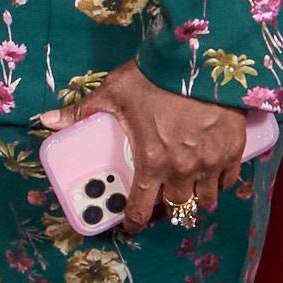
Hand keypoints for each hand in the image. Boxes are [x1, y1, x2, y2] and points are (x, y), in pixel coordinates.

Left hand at [46, 70, 251, 233]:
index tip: (131, 225)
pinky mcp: (234, 149)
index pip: (141, 208)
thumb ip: (82, 111)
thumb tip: (48, 121)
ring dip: (196, 198)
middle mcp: (183, 169)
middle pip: (177, 205)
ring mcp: (211, 161)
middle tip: (163, 195)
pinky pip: (229, 179)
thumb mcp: (114, 92)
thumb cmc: (156, 75)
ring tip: (190, 189)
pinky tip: (213, 173)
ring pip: (206, 198)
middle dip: (169, 204)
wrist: (200, 57)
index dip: (134, 222)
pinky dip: (220, 181)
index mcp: (152, 161)